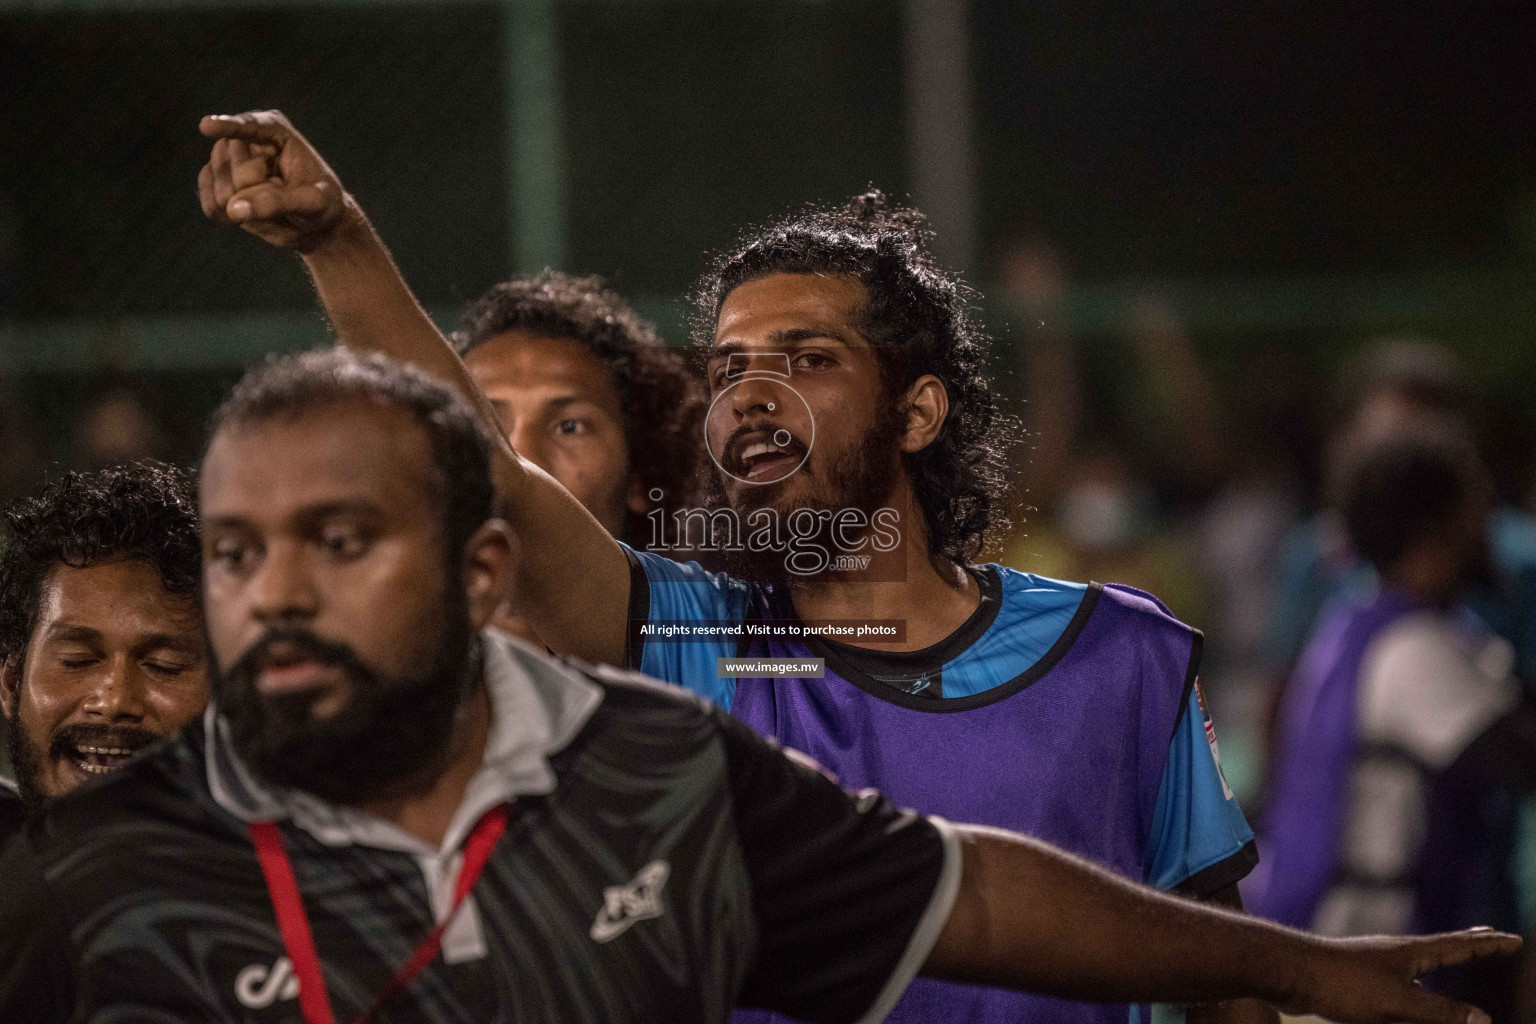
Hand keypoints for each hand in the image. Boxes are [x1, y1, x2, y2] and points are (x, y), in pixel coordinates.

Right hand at [197, 110, 347, 251]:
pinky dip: (224, 216)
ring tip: (271, 209)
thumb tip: (234, 207)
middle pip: (235, 168)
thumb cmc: (322, 205)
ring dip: (246, 209)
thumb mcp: (313, 203)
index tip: (206, 126)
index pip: (250, 126)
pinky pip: (208, 200)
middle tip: (285, 202)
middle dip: (258, 194)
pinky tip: (242, 220)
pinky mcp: (216, 182)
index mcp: (275, 131)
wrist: (314, 223)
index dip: (227, 126)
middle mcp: (246, 139)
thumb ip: (279, 202)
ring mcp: (227, 160)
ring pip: (219, 187)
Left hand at [1279, 928, 1521, 1023]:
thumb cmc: (1342, 983)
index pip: (1460, 947)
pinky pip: (1395, 982)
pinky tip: (1405, 987)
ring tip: (1451, 958)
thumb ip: (1440, 1013)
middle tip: (1490, 935)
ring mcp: (1374, 964)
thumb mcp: (1398, 1002)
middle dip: (1469, 944)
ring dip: (1439, 963)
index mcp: (1410, 954)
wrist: (1288, 973)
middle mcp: (1395, 954)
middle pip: (1441, 948)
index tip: (1514, 939)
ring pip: (1417, 965)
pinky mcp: (1356, 978)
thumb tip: (1485, 1021)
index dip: (1489, 945)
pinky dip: (1412, 984)